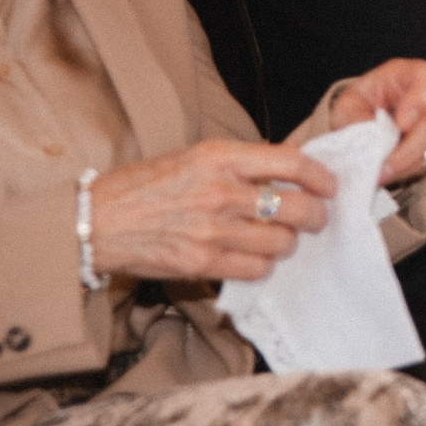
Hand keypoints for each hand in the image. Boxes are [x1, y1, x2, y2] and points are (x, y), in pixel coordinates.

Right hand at [88, 139, 338, 282]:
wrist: (95, 221)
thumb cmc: (145, 185)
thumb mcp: (195, 156)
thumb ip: (244, 160)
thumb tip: (294, 157)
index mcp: (220, 157)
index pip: (292, 162)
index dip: (321, 176)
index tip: (330, 185)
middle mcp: (220, 192)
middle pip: (296, 207)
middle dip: (316, 215)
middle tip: (316, 217)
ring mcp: (211, 230)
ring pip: (281, 242)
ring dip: (288, 243)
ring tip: (280, 238)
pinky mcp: (200, 263)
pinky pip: (256, 269)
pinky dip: (263, 266)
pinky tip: (255, 258)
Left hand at [331, 58, 425, 186]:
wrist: (364, 123)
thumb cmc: (359, 106)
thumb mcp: (347, 105)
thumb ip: (357, 117)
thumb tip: (372, 139)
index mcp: (412, 74)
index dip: (420, 100)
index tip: (402, 124)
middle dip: (410, 147)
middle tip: (386, 165)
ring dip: (407, 163)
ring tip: (380, 175)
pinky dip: (408, 170)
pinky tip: (388, 174)